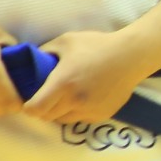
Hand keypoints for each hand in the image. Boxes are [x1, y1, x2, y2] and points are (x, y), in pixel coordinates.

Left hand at [27, 29, 150, 125]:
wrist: (132, 55)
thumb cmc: (98, 45)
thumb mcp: (66, 40)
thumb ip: (44, 52)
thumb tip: (31, 62)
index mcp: (63, 83)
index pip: (35, 109)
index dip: (28, 107)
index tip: (29, 100)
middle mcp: (75, 101)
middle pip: (47, 117)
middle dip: (43, 108)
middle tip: (46, 95)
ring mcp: (90, 110)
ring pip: (63, 120)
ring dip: (59, 111)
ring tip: (66, 96)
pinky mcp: (102, 114)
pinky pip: (81, 118)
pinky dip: (77, 111)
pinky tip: (83, 97)